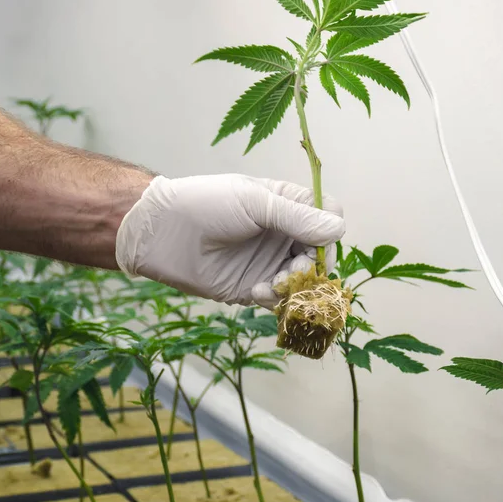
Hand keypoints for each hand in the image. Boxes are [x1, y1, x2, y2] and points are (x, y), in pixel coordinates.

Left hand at [115, 174, 344, 307]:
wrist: (162, 234)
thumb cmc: (206, 205)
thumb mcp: (254, 203)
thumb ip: (297, 217)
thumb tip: (340, 229)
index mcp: (287, 204)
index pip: (327, 216)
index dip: (329, 230)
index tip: (319, 240)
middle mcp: (283, 233)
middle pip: (321, 252)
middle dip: (314, 264)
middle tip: (297, 269)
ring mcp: (270, 261)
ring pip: (304, 279)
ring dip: (296, 284)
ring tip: (275, 283)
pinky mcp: (255, 287)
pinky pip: (280, 298)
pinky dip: (276, 298)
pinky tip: (256, 292)